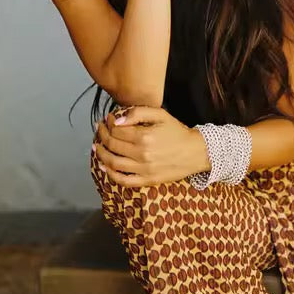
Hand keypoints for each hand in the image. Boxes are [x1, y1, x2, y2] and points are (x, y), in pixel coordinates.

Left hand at [94, 106, 209, 187]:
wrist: (195, 152)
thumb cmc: (177, 132)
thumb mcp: (161, 115)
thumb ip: (138, 113)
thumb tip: (118, 120)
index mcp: (144, 136)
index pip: (117, 130)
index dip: (108, 123)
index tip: (107, 119)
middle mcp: (142, 154)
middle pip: (112, 145)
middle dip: (102, 135)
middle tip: (100, 129)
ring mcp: (144, 170)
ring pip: (113, 163)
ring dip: (101, 154)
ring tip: (98, 146)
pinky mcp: (147, 180)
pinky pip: (123, 180)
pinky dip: (110, 174)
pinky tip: (103, 166)